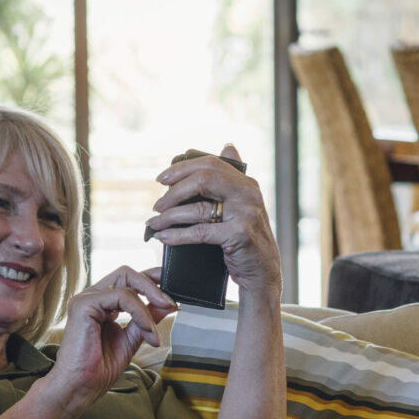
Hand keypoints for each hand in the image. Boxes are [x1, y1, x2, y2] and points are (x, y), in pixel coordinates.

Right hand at [44, 266, 176, 415]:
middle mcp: (93, 298)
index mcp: (102, 304)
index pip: (129, 281)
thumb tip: (167, 304)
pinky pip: (120, 296)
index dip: (152, 280)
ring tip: (154, 332)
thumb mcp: (133, 339)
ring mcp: (86, 299)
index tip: (172, 290)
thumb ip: (147, 320)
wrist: (81, 388)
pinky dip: (139, 312)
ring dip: (149, 305)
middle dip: (154, 285)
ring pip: (126, 281)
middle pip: (127, 273)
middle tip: (171, 303)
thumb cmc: (99, 369)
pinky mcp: (83, 305)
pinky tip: (146, 330)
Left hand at [147, 144, 281, 298]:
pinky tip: (164, 237)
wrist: (263, 273)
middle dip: (173, 191)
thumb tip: (228, 145)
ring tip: (154, 223)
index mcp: (246, 183)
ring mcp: (246, 214)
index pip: (210, 164)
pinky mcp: (240, 234)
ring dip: (169, 216)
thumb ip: (231, 181)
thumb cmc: (247, 241)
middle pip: (203, 179)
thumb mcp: (242, 206)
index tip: (161, 178)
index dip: (182, 168)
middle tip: (157, 205)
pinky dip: (177, 235)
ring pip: (198, 208)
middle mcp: (248, 193)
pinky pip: (201, 232)